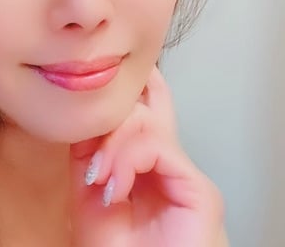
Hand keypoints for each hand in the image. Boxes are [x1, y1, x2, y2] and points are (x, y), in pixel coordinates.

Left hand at [69, 66, 226, 246]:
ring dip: (113, 143)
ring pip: (148, 122)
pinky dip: (128, 159)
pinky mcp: (199, 190)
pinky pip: (159, 147)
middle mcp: (168, 166)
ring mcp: (185, 175)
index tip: (98, 85)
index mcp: (143, 168)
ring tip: (99, 177)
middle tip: (108, 88)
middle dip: (132, 90)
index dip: (124, 94)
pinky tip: (114, 184)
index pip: (141, 116)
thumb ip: (89, 158)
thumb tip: (85, 120)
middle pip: (156, 107)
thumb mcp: (90, 199)